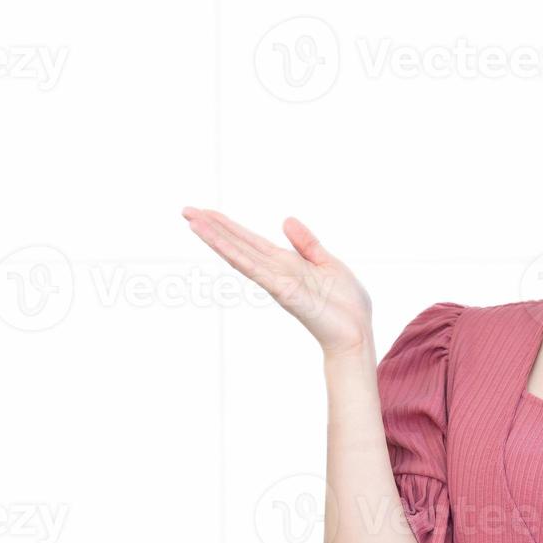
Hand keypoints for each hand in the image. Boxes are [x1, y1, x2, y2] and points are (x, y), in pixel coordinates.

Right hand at [180, 206, 371, 356]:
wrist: (357, 333)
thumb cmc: (345, 305)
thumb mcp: (327, 263)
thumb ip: (306, 243)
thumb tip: (285, 220)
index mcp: (285, 263)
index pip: (249, 240)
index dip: (227, 226)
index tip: (205, 212)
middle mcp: (274, 271)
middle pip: (237, 244)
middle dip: (212, 227)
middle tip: (185, 210)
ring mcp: (276, 282)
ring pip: (239, 255)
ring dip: (216, 238)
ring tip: (192, 221)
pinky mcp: (284, 292)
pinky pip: (256, 271)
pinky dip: (238, 257)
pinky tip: (221, 245)